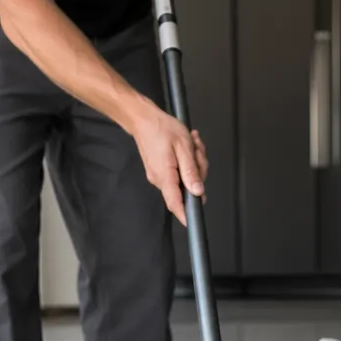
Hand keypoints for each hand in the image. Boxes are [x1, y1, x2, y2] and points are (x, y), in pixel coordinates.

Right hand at [129, 102, 206, 222]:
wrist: (142, 117)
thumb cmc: (161, 128)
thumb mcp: (183, 147)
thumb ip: (191, 171)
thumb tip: (198, 192)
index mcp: (165, 176)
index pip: (175, 203)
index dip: (186, 215)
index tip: (194, 222)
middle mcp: (160, 180)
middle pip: (188, 187)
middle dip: (199, 169)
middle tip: (197, 150)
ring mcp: (160, 175)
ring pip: (186, 177)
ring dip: (194, 161)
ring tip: (192, 142)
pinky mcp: (162, 170)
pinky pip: (180, 171)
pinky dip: (187, 159)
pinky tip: (187, 145)